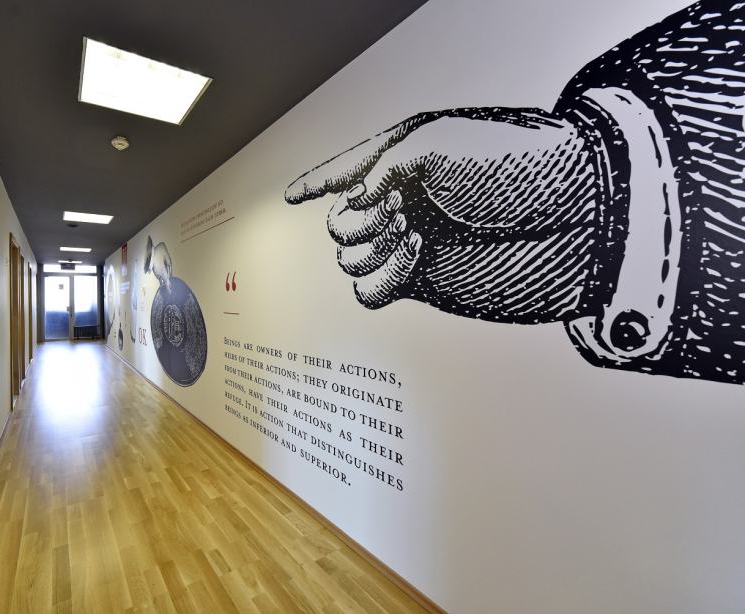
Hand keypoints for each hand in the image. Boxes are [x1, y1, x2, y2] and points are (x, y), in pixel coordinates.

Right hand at [287, 109, 603, 319]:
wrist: (579, 222)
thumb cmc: (518, 167)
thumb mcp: (439, 144)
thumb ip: (381, 169)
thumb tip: (354, 207)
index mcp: (407, 156)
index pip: (350, 167)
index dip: (319, 180)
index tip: (289, 196)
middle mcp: (405, 200)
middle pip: (342, 220)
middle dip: (357, 217)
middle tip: (397, 210)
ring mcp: (415, 243)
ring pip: (350, 258)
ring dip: (367, 247)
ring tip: (411, 233)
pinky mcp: (427, 282)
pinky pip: (373, 291)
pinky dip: (380, 277)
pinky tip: (411, 258)